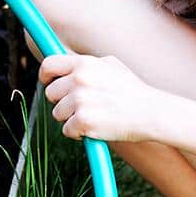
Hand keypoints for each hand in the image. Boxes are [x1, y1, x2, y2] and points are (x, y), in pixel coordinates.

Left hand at [39, 54, 163, 142]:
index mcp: (84, 64)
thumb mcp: (111, 65)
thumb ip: (85, 64)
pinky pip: (67, 130)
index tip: (48, 83)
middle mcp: (79, 79)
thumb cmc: (132, 90)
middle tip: (82, 105)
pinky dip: (78, 133)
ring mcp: (80, 100)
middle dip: (62, 101)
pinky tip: (96, 127)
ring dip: (71, 118)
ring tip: (94, 115)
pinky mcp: (83, 121)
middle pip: (50, 93)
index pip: (48, 65)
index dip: (45, 76)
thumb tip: (64, 65)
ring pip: (58, 113)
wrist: (151, 112)